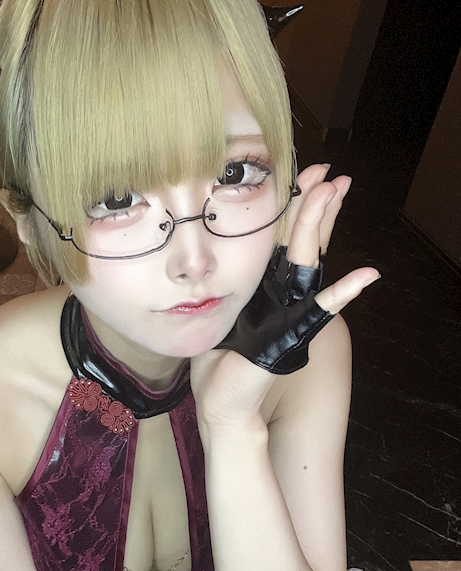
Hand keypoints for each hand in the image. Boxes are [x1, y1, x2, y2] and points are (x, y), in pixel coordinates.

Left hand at [214, 164, 379, 373]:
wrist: (221, 399)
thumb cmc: (218, 361)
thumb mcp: (218, 313)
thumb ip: (224, 288)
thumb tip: (203, 262)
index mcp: (264, 286)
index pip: (281, 239)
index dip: (292, 207)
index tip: (302, 174)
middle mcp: (281, 293)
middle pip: (301, 239)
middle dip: (314, 202)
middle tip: (329, 171)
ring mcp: (290, 311)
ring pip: (308, 260)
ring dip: (322, 225)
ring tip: (336, 191)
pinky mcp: (293, 333)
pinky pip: (321, 310)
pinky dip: (343, 294)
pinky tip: (366, 276)